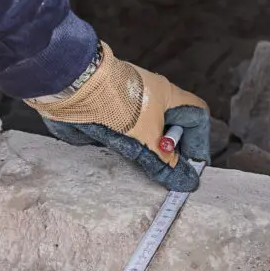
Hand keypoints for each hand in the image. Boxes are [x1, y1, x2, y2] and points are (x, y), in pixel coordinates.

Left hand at [26, 42, 209, 191]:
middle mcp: (149, 98)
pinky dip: (123, 149)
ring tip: (140, 166)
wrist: (71, 88)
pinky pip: (121, 135)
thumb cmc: (115, 105)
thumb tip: (187, 182)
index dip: (198, 142)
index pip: (196, 116)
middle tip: (164, 170)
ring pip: (145, 133)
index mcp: (167, 96)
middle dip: (169, 151)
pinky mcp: (104, 114)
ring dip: (145, 152)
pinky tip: (118, 159)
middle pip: (170, 127)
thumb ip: (165, 163)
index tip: (192, 166)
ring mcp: (126, 105)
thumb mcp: (145, 139)